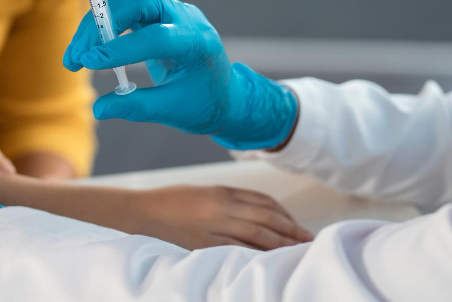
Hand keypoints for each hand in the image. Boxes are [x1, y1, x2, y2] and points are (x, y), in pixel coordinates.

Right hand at [64, 0, 297, 149]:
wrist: (225, 94)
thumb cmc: (205, 104)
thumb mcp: (173, 111)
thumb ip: (137, 107)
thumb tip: (99, 109)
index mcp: (198, 42)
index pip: (157, 36)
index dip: (122, 47)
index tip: (90, 63)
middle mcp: (185, 18)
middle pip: (137, 2)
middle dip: (101, 26)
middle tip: (77, 57)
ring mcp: (170, 12)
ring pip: (126, 2)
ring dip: (95, 26)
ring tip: (74, 58)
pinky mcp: (157, 14)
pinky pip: (125, 10)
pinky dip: (102, 27)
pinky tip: (87, 50)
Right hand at [130, 184, 313, 249]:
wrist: (144, 211)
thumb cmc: (172, 201)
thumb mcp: (204, 193)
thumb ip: (228, 200)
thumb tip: (256, 213)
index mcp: (223, 190)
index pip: (263, 201)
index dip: (285, 213)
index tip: (297, 224)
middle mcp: (222, 205)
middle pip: (266, 217)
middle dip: (291, 228)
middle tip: (308, 239)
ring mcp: (214, 224)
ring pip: (257, 233)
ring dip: (281, 242)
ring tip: (297, 250)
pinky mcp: (204, 242)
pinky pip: (237, 248)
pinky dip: (256, 254)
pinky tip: (268, 259)